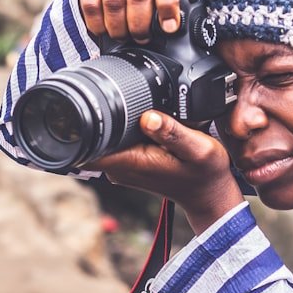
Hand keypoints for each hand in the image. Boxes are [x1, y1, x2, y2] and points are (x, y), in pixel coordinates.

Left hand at [87, 110, 242, 234]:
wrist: (209, 194)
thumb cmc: (206, 174)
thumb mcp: (198, 149)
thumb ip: (173, 132)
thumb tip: (148, 117)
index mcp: (131, 162)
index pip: (87, 147)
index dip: (82, 125)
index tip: (93, 103)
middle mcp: (121, 168)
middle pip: (91, 137)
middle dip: (99, 115)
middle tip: (120, 97)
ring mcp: (122, 167)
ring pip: (102, 138)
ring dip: (112, 122)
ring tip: (136, 109)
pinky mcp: (129, 164)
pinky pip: (114, 142)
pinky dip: (123, 130)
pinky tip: (142, 123)